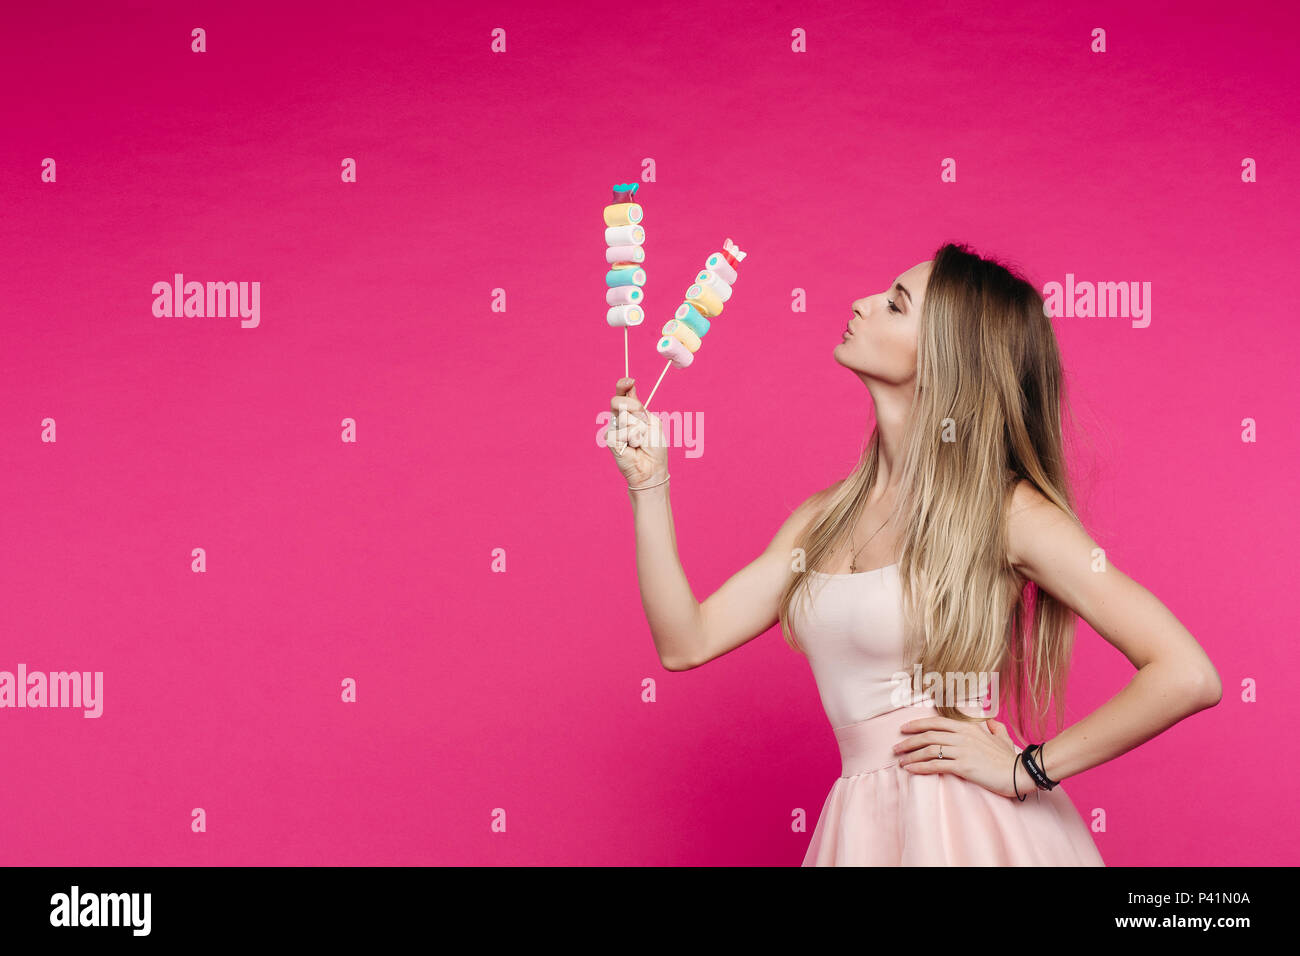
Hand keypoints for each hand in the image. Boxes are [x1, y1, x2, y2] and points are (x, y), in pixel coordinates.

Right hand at [606, 377, 667, 486]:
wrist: (652, 468)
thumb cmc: (655, 447)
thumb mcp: (652, 422)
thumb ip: (639, 407)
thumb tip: (630, 388)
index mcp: (633, 411)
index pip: (624, 393)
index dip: (624, 385)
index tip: (630, 381)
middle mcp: (621, 418)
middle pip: (617, 400)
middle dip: (632, 407)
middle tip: (643, 421)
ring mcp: (614, 428)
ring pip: (620, 416)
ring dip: (636, 428)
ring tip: (639, 440)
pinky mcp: (610, 440)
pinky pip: (620, 431)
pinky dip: (631, 439)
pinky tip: (632, 447)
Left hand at [893, 715, 1030, 798]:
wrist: (1019, 772)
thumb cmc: (1009, 757)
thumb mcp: (1001, 737)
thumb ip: (993, 727)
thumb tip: (990, 721)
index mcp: (967, 727)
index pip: (936, 722)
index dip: (917, 724)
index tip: (904, 729)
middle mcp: (962, 735)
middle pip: (928, 735)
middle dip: (908, 741)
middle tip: (895, 748)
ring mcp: (962, 750)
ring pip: (929, 749)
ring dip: (911, 755)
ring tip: (900, 761)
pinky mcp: (963, 766)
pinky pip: (936, 765)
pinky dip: (920, 766)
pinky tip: (910, 769)